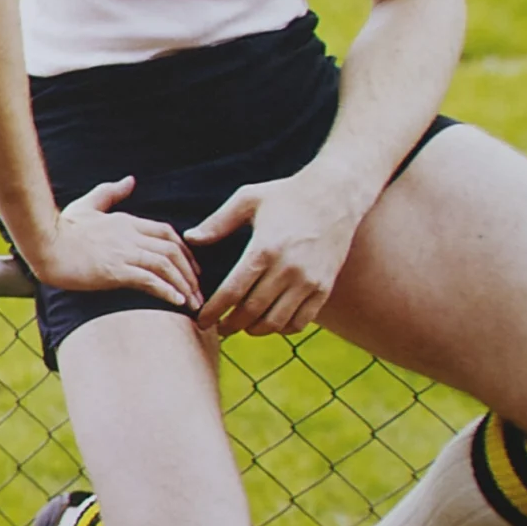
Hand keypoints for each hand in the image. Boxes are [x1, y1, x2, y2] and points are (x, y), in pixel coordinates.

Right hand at [31, 176, 200, 307]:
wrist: (43, 245)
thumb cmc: (61, 228)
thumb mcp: (86, 206)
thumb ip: (109, 193)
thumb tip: (130, 180)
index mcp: (126, 221)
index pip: (166, 233)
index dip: (184, 250)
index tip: (191, 267)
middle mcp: (130, 235)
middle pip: (173, 250)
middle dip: (190, 272)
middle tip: (198, 290)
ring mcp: (124, 253)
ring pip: (166, 266)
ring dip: (184, 286)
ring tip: (192, 302)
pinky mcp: (115, 271)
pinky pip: (150, 280)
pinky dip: (167, 291)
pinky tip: (177, 303)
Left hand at [189, 166, 366, 336]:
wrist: (336, 195)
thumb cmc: (286, 195)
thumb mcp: (248, 199)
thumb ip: (218, 222)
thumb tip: (190, 238)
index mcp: (264, 249)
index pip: (232, 292)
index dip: (213, 311)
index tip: (201, 320)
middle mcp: (287, 269)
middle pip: (252, 311)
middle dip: (230, 324)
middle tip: (219, 327)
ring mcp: (309, 280)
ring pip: (276, 321)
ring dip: (254, 330)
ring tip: (242, 327)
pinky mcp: (325, 287)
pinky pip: (301, 320)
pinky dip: (282, 328)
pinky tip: (270, 322)